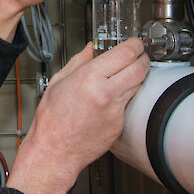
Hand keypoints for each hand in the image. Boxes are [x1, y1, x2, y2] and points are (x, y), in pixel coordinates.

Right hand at [5, 38, 149, 193]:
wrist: (55, 150)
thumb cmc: (51, 120)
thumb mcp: (58, 82)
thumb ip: (78, 62)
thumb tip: (90, 50)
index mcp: (89, 78)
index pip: (124, 54)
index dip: (134, 45)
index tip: (135, 43)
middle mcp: (105, 93)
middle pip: (139, 68)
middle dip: (142, 58)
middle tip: (139, 55)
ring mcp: (115, 110)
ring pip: (138, 85)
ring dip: (137, 75)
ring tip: (127, 72)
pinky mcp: (119, 124)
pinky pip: (129, 103)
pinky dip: (126, 96)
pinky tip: (114, 95)